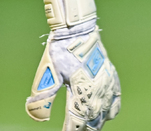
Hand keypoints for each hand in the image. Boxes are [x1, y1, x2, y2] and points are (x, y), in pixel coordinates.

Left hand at [26, 0, 120, 130]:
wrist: (78, 29)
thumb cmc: (61, 49)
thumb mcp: (49, 71)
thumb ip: (42, 96)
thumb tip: (35, 115)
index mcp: (82, 92)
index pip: (76, 123)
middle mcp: (98, 93)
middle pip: (91, 123)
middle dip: (82, 130)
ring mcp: (108, 87)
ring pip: (104, 116)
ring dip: (94, 124)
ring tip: (84, 127)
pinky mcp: (112, 80)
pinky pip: (115, 104)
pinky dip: (109, 113)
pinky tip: (104, 115)